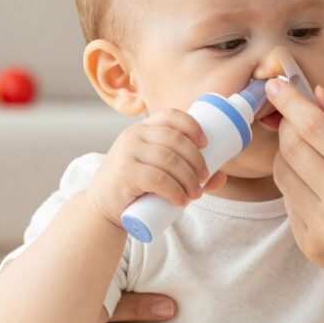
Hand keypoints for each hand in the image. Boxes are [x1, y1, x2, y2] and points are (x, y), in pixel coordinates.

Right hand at [86, 109, 227, 227]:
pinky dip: (175, 190)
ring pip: (169, 160)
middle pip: (175, 140)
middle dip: (196, 160)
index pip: (170, 115)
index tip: (206, 144)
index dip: (192, 126)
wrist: (102, 207)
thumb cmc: (136, 186)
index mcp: (143, 128)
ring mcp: (127, 153)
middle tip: (203, 180)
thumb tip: (220, 176)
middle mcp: (134, 135)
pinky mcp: (125, 174)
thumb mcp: (159, 172)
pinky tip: (181, 200)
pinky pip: (157, 178)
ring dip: (189, 179)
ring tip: (194, 194)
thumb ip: (188, 172)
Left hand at [266, 79, 323, 317]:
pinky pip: (288, 202)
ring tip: (307, 153)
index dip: (291, 102)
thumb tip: (318, 95)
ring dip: (287, 155)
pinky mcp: (310, 246)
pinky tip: (316, 187)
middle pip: (293, 148)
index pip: (317, 128)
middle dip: (286, 126)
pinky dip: (295, 186)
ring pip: (284, 174)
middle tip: (291, 117)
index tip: (277, 85)